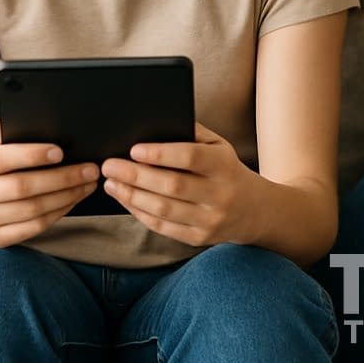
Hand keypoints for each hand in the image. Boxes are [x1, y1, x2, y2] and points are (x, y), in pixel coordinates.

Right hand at [0, 121, 98, 247]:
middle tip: (90, 169)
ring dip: (67, 196)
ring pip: (32, 210)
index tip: (60, 151)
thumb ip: (17, 128)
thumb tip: (51, 119)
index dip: (32, 155)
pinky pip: (34, 228)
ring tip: (88, 183)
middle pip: (21, 187)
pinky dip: (58, 213)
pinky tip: (73, 199)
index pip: (1, 158)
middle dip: (62, 178)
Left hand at [100, 123, 258, 247]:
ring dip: (131, 196)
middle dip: (135, 175)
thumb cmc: (225, 168)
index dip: (160, 154)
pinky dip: (140, 213)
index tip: (133, 149)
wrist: (254, 210)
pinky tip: (126, 200)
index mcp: (223, 165)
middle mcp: (220, 194)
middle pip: (171, 186)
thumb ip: (191, 132)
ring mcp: (210, 220)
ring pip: (164, 209)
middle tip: (109, 165)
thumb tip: (154, 124)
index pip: (190, 157)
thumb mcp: (218, 145)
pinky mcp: (199, 238)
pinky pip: (163, 227)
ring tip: (111, 183)